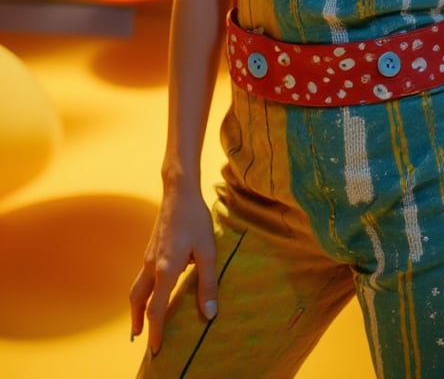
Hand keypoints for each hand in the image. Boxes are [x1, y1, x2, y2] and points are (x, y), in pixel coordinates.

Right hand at [129, 187, 217, 355]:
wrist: (179, 191)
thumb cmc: (195, 219)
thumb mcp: (208, 251)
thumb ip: (208, 284)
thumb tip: (209, 315)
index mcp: (165, 270)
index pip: (156, 309)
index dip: (156, 332)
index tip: (156, 349)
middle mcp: (152, 265)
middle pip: (137, 300)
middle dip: (137, 320)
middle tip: (138, 338)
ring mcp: (149, 255)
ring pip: (137, 286)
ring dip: (139, 305)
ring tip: (143, 318)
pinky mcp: (151, 247)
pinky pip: (143, 274)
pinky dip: (145, 289)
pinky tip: (157, 288)